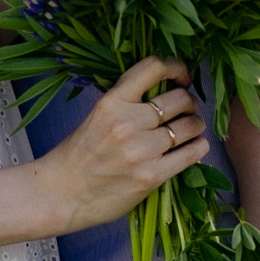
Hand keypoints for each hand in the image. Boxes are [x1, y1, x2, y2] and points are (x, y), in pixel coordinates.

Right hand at [33, 57, 209, 235]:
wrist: (61, 193)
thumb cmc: (79, 154)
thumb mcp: (97, 116)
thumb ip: (127, 102)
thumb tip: (165, 90)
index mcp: (111, 102)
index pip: (153, 68)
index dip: (176, 67)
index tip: (182, 76)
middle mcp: (126, 123)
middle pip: (180, 99)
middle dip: (190, 102)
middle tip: (188, 108)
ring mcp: (139, 151)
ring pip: (189, 126)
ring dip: (196, 125)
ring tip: (191, 128)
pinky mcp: (150, 177)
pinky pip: (190, 154)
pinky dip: (198, 147)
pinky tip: (196, 146)